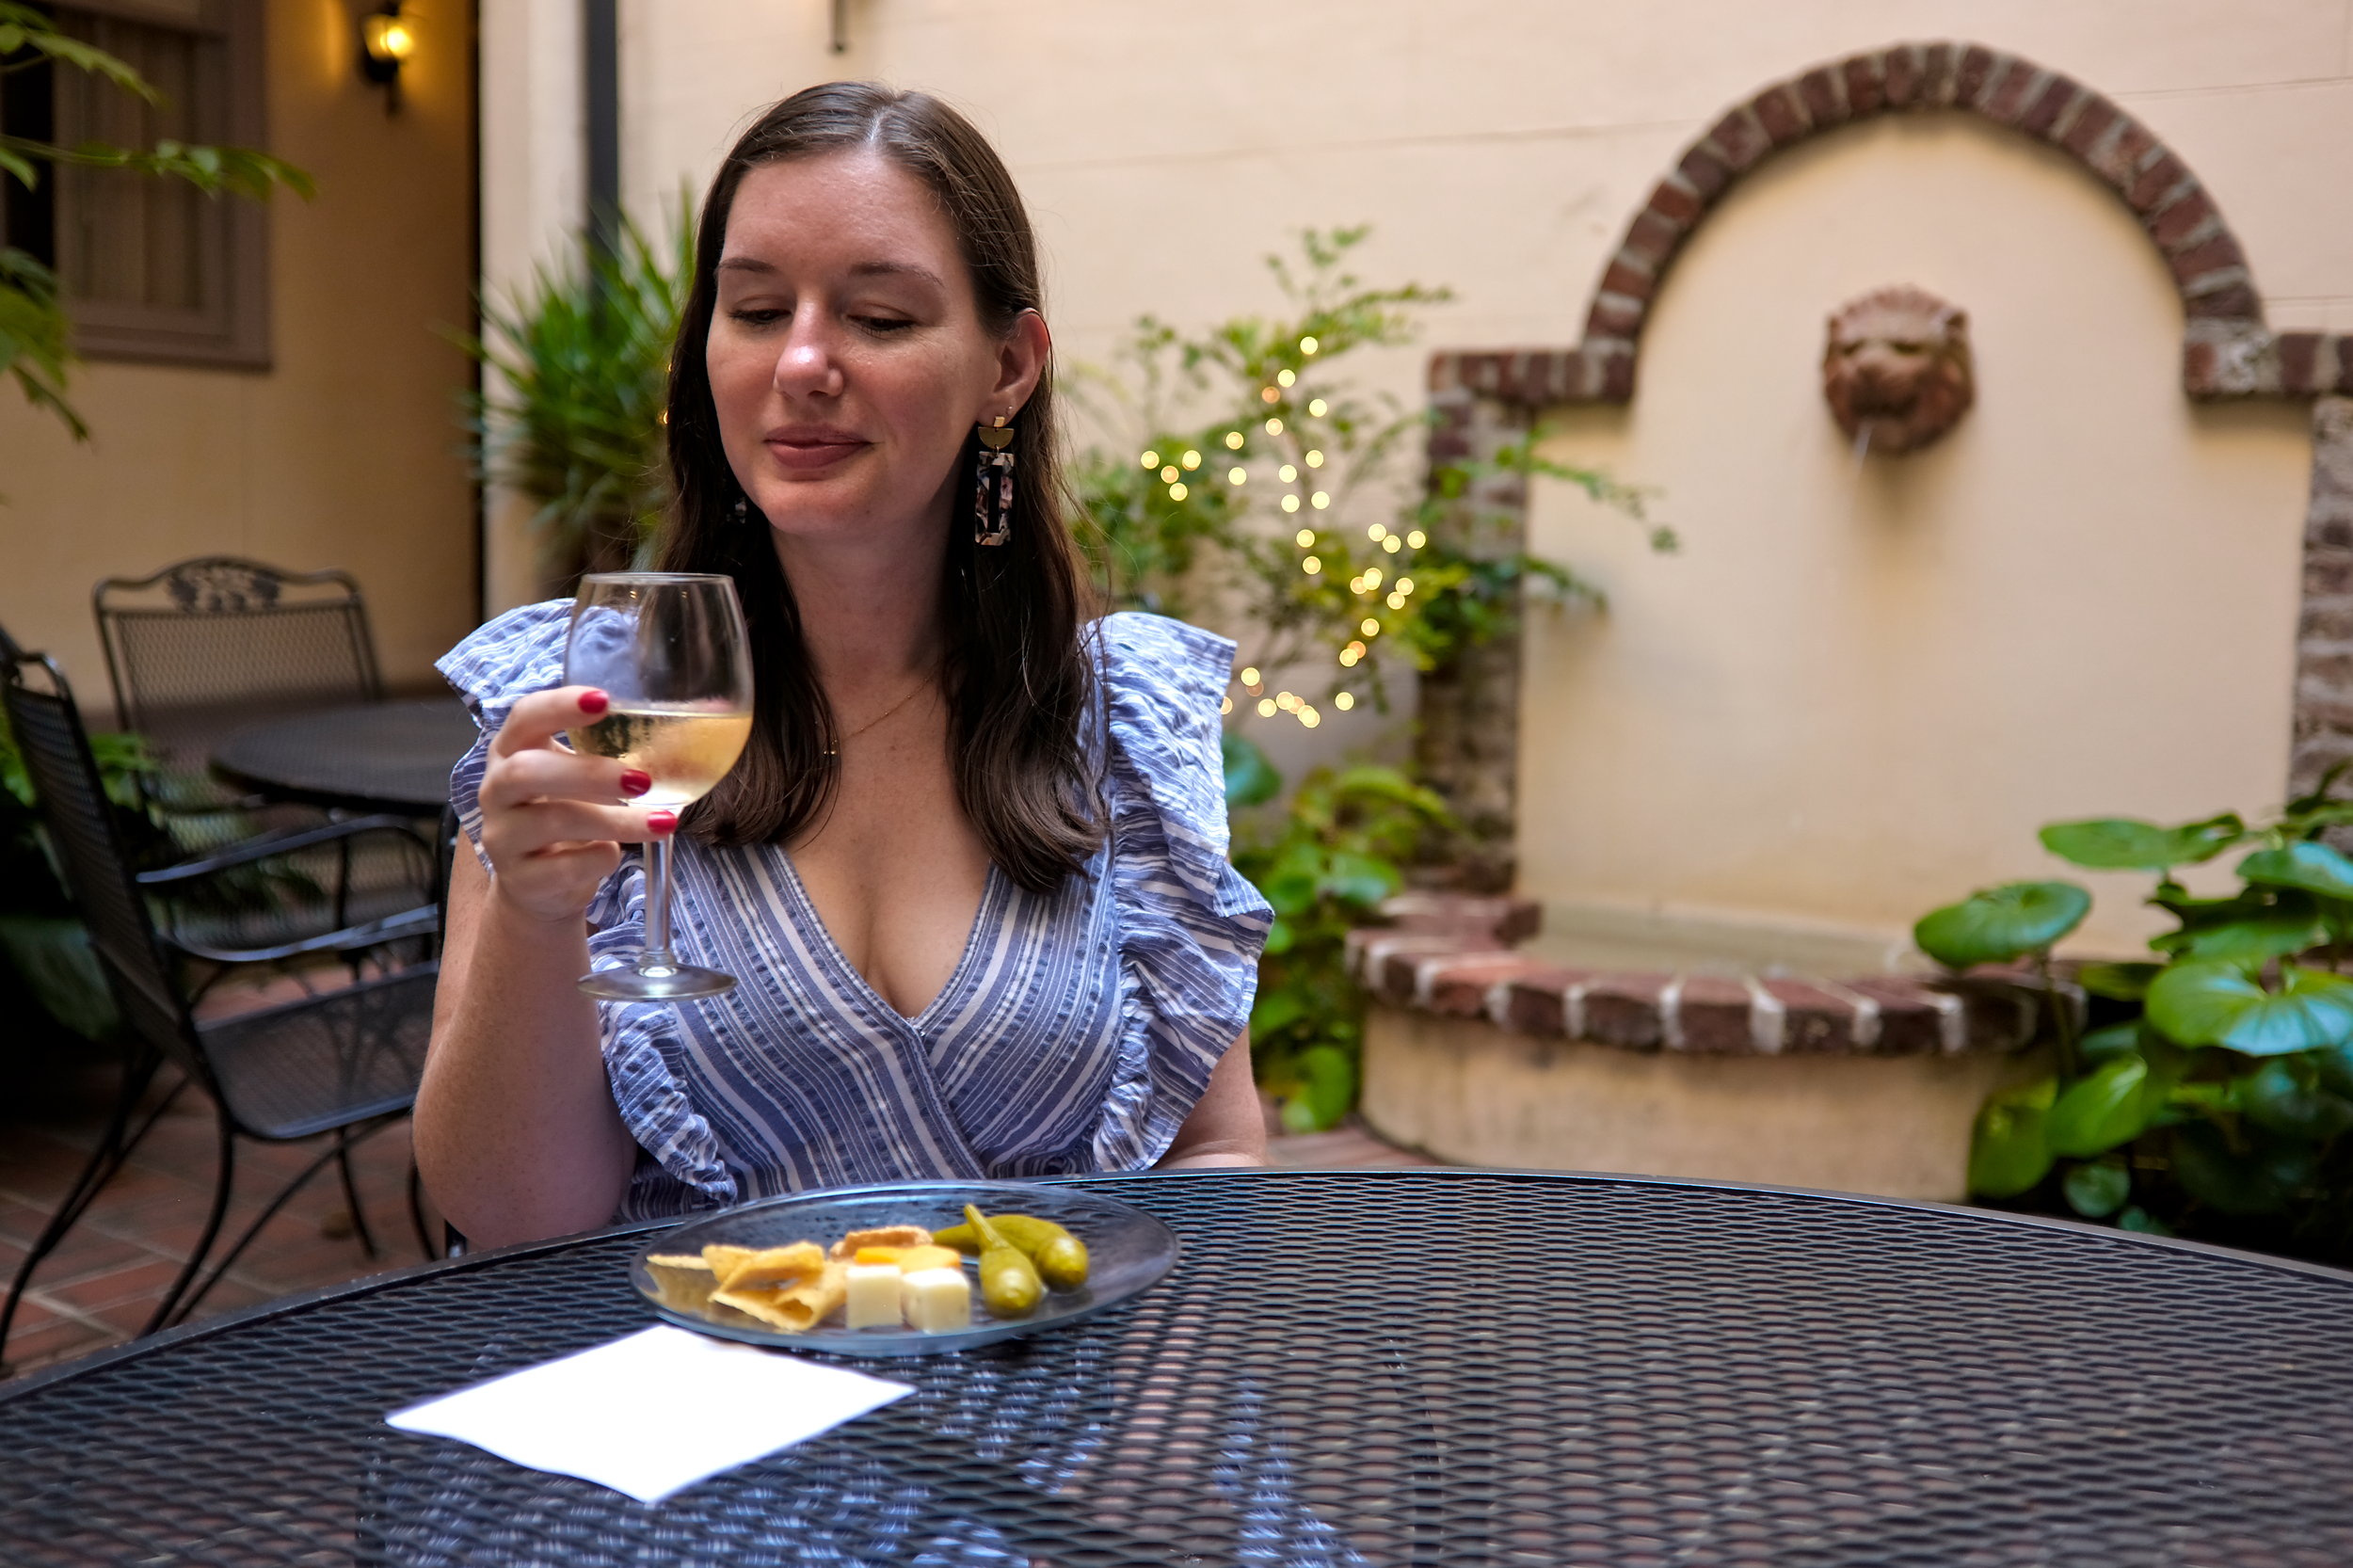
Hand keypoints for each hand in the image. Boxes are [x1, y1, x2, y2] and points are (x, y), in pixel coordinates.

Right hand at [476, 686, 673, 923]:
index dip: (559, 705)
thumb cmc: (565, 813)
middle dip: (588, 773)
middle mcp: (497, 790)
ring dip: (616, 821)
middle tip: (643, 780)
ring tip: (662, 822)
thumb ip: (605, 753)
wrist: (539, 885)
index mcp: (512, 751)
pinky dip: (599, 859)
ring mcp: (503, 836)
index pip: (524, 717)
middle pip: (525, 771)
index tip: (604, 700)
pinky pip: (563, 867)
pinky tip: (616, 854)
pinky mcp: (520, 879)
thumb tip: (675, 739)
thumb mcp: (576, 778)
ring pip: (553, 821)